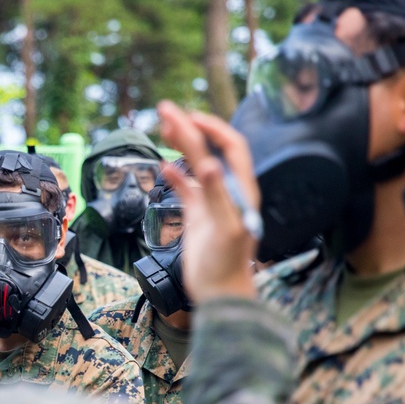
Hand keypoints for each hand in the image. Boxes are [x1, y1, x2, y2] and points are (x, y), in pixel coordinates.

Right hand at [156, 101, 258, 301]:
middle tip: (165, 110)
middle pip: (210, 149)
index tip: (190, 116)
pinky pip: (186, 189)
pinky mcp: (198, 217)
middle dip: (190, 128)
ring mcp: (212, 203)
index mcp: (241, 189)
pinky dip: (174, 176)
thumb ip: (216, 195)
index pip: (231, 146)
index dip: (213, 128)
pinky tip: (163, 167)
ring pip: (196, 165)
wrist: (220, 294)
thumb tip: (209, 164)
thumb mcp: (224, 227)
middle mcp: (228, 191)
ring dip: (181, 145)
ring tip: (163, 127)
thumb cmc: (227, 264)